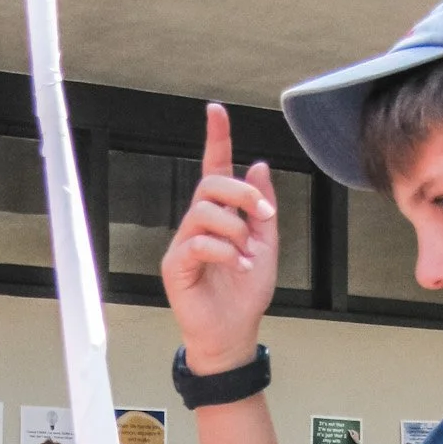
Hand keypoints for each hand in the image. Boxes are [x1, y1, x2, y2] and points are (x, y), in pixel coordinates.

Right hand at [160, 103, 278, 373]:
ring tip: (248, 253)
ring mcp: (184, 244)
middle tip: (264, 217)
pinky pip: (198, 243)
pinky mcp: (175, 266)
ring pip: (204, 211)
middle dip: (241, 194)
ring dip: (235, 228)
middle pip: (210, 184)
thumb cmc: (246, 292)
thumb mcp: (267, 244)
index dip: (216, 138)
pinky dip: (225, 251)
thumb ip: (262, 207)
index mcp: (221, 215)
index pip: (215, 168)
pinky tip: (239, 265)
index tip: (215, 111)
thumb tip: (258, 166)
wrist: (235, 332)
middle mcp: (198, 224)